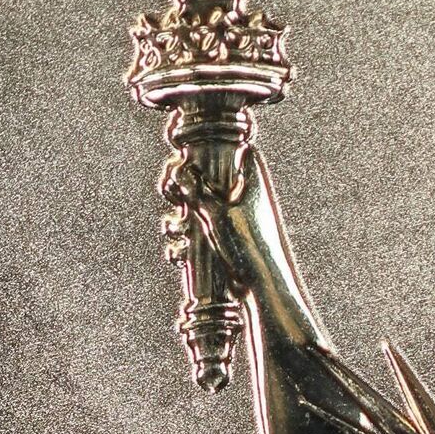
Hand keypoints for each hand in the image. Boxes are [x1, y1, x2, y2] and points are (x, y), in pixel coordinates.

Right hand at [159, 147, 273, 293]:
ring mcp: (233, 217)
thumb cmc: (248, 246)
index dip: (212, 146)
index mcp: (251, 179)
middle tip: (171, 195)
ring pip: (197, 206)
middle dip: (183, 187)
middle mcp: (243, 195)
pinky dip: (186, 240)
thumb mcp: (217, 213)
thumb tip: (179, 170)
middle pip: (207, 176)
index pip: (235, 148)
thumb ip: (196, 190)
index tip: (188, 155)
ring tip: (174, 230)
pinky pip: (199, 231)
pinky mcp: (225, 239)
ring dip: (179, 220)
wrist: (263, 287)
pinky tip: (179, 253)